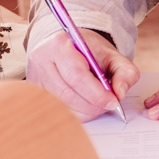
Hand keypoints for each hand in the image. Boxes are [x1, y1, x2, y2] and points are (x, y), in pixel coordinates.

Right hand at [25, 31, 139, 120]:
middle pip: (68, 95)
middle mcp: (41, 61)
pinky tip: (84, 104)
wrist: (68, 46)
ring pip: (62, 107)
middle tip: (108, 105)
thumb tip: (120, 93)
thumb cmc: (89, 51)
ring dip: (84, 111)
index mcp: (59, 44)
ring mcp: (34, 78)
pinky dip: (74, 113)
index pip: (77, 76)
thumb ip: (124, 72)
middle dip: (93, 106)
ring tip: (97, 103)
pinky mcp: (33, 93)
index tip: (113, 102)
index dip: (97, 94)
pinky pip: (56, 111)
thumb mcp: (112, 55)